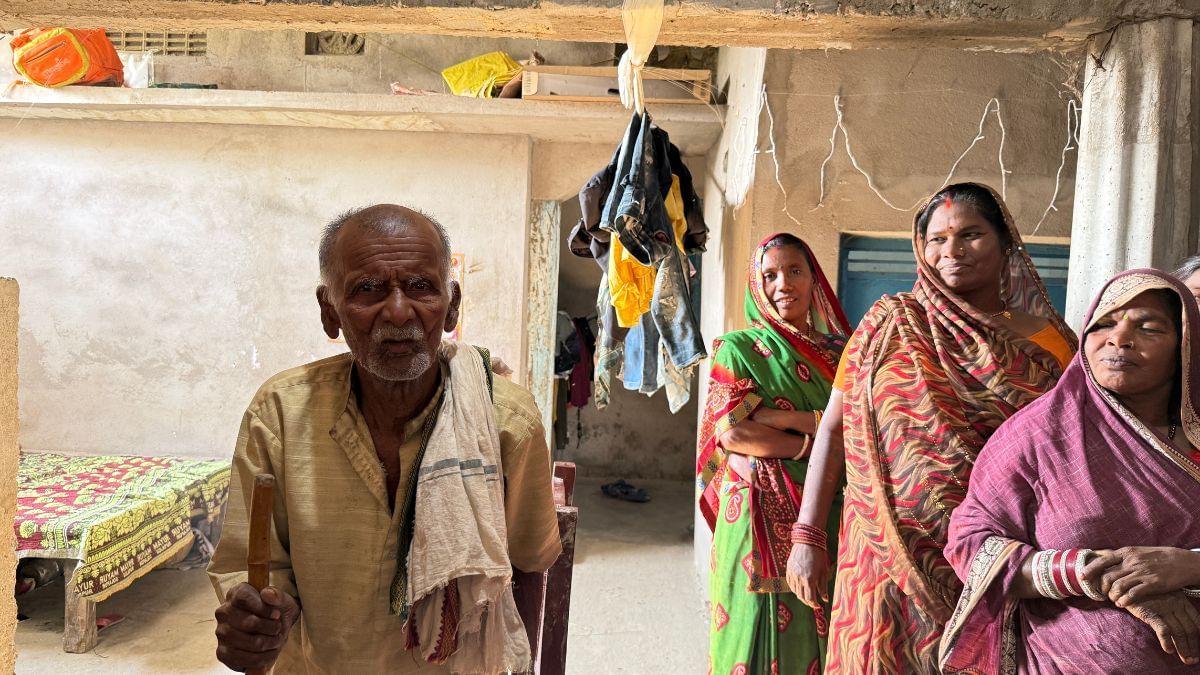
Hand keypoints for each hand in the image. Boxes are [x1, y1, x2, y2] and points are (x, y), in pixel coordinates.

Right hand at [215, 584, 300, 671]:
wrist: (274, 630)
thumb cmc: (276, 612)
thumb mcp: (283, 601)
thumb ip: (277, 595)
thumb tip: (267, 594)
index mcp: (236, 593)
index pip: (243, 598)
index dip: (263, 608)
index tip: (276, 614)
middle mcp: (224, 612)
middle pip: (249, 622)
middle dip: (271, 628)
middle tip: (278, 628)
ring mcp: (221, 633)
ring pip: (250, 642)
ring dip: (269, 643)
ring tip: (276, 640)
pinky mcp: (223, 652)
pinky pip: (245, 659)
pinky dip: (263, 658)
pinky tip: (270, 652)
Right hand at [786, 542, 829, 608]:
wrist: (808, 541)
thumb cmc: (819, 556)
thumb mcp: (823, 572)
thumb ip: (823, 587)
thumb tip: (825, 599)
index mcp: (809, 579)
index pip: (810, 598)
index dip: (814, 604)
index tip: (818, 605)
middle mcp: (799, 578)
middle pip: (801, 596)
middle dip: (808, 601)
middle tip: (813, 602)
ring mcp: (792, 573)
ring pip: (795, 591)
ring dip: (801, 595)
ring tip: (807, 596)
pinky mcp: (788, 569)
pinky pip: (790, 583)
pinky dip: (794, 588)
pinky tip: (799, 588)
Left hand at [1082, 547, 1199, 606]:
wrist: (1182, 561)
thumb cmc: (1158, 557)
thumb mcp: (1138, 552)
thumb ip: (1123, 557)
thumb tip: (1103, 558)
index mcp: (1127, 552)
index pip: (1103, 560)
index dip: (1090, 569)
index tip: (1081, 577)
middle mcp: (1132, 562)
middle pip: (1108, 576)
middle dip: (1102, 587)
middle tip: (1102, 593)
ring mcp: (1142, 573)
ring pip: (1118, 586)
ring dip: (1112, 595)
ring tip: (1113, 600)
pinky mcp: (1152, 584)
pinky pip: (1133, 594)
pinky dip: (1124, 600)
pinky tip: (1122, 603)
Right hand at [1122, 593, 1199, 664]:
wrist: (1122, 582)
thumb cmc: (1143, 590)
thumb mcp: (1163, 595)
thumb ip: (1173, 607)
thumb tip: (1182, 626)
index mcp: (1181, 599)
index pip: (1196, 621)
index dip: (1198, 637)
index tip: (1198, 648)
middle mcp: (1175, 603)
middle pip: (1189, 629)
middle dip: (1192, 646)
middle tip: (1192, 660)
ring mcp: (1162, 607)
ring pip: (1178, 632)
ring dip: (1183, 648)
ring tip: (1185, 660)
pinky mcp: (1149, 612)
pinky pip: (1162, 629)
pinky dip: (1167, 641)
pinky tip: (1169, 650)